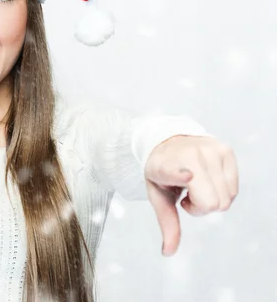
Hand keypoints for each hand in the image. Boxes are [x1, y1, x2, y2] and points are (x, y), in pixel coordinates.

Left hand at [143, 135, 237, 256]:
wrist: (168, 141)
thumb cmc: (162, 172)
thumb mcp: (158, 196)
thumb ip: (167, 223)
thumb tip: (168, 252)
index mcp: (164, 166)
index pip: (175, 172)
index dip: (180, 175)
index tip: (188, 174)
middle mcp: (189, 155)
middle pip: (213, 204)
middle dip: (202, 207)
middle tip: (187, 195)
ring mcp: (209, 150)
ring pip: (227, 199)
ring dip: (213, 199)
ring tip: (196, 185)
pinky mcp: (226, 150)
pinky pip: (234, 189)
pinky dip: (223, 191)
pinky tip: (207, 179)